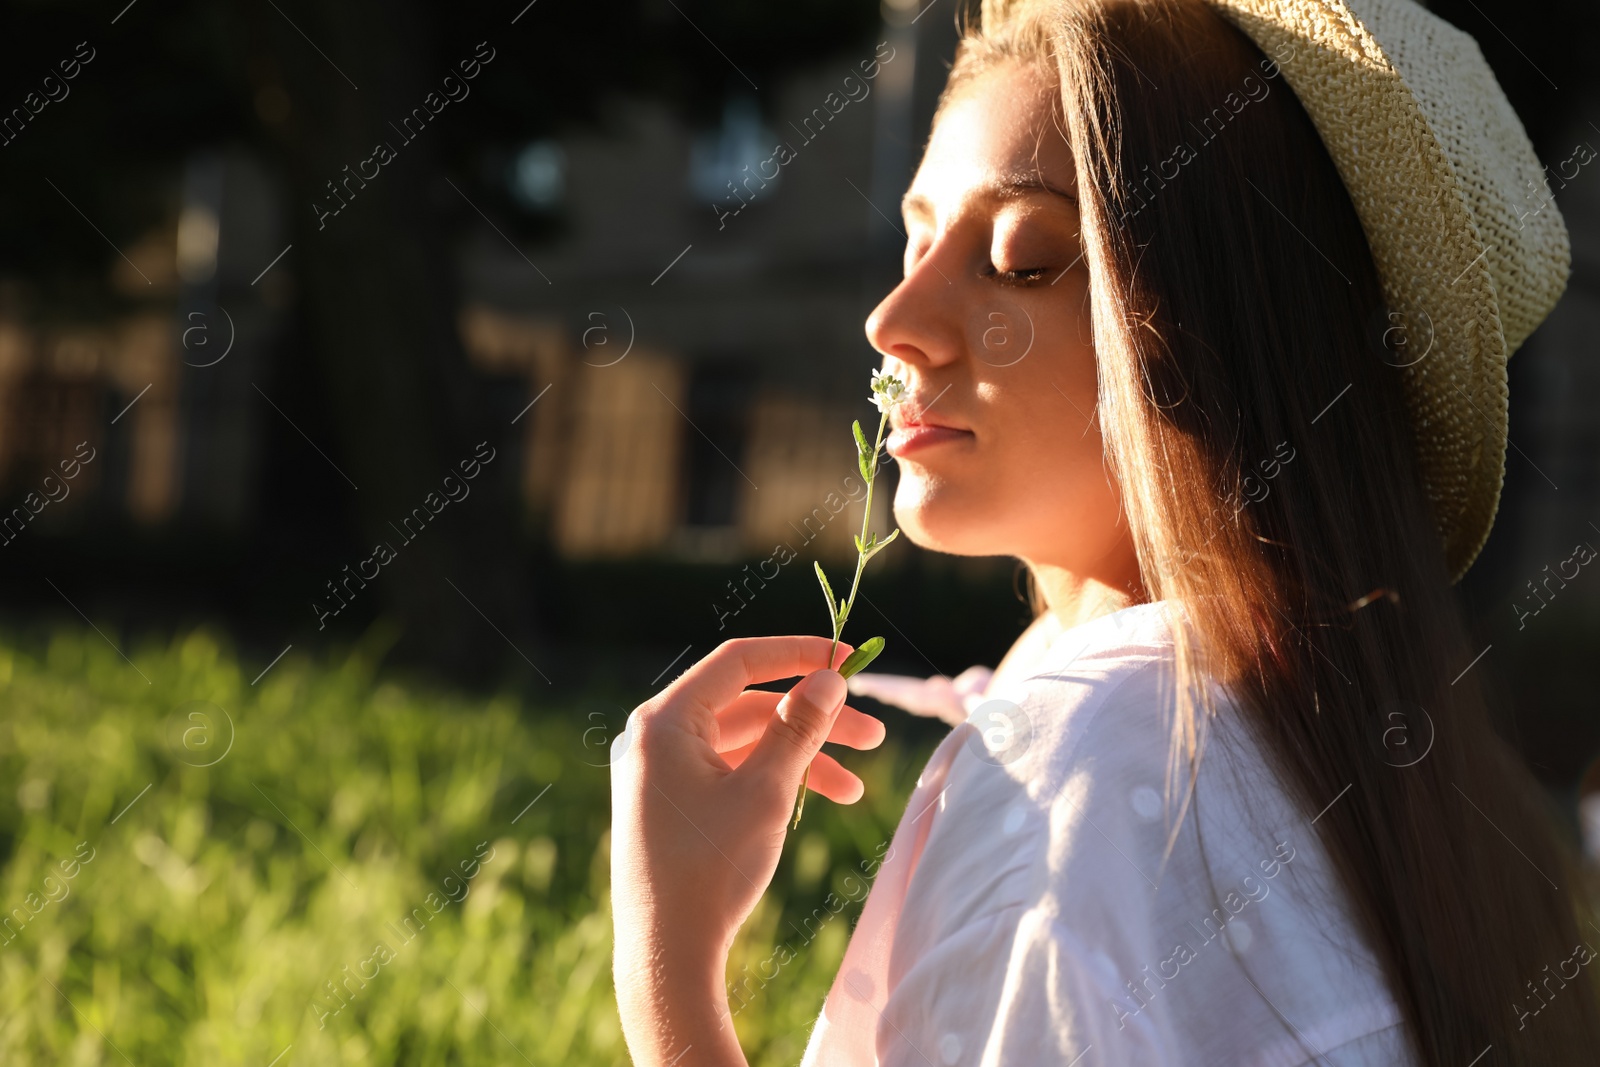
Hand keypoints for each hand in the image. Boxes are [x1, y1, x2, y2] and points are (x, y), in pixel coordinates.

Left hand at [610, 636, 885, 1065]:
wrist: (668, 954)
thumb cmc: (711, 869)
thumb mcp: (766, 792)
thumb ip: (799, 727)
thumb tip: (828, 677)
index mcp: (664, 721)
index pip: (739, 661)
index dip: (799, 655)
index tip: (849, 660)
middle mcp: (653, 736)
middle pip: (748, 704)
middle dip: (812, 718)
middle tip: (874, 736)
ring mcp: (659, 770)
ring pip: (744, 741)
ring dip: (801, 754)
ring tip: (856, 786)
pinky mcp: (669, 801)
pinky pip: (729, 770)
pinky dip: (772, 778)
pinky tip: (819, 800)